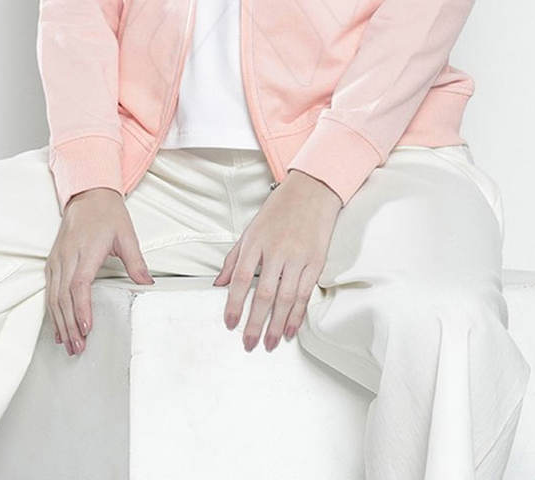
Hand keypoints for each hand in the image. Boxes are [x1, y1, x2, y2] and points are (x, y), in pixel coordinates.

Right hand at [45, 187, 153, 355]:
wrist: (88, 195)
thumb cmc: (108, 214)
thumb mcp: (127, 234)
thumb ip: (136, 261)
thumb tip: (148, 283)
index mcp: (86, 250)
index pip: (79, 284)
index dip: (81, 308)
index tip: (86, 327)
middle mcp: (67, 256)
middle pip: (63, 296)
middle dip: (70, 325)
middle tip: (77, 348)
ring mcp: (57, 259)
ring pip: (53, 296)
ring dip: (60, 322)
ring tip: (68, 345)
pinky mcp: (53, 261)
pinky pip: (49, 290)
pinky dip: (53, 311)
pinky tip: (58, 327)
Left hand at [214, 170, 342, 351]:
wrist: (312, 192)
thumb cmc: (279, 210)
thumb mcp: (250, 230)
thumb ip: (234, 258)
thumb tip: (218, 283)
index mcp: (256, 242)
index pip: (240, 278)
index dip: (233, 303)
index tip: (229, 322)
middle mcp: (276, 251)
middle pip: (263, 294)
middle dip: (255, 323)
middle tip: (249, 343)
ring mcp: (297, 257)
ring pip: (285, 298)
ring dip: (276, 325)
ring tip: (269, 343)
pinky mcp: (315, 262)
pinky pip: (305, 294)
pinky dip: (297, 314)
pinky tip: (289, 329)